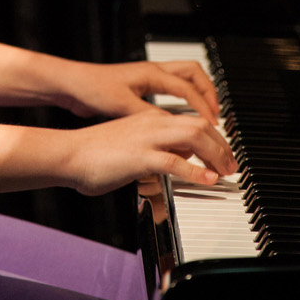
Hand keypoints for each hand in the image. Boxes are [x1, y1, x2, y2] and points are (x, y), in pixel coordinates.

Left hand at [58, 59, 221, 123]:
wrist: (73, 84)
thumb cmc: (93, 89)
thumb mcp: (123, 105)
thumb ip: (149, 115)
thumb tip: (171, 126)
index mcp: (152, 74)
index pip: (189, 88)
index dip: (203, 107)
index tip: (213, 124)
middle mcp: (153, 71)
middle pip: (195, 73)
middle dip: (210, 92)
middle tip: (217, 114)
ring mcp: (148, 76)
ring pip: (186, 77)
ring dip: (199, 92)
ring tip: (207, 113)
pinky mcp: (142, 85)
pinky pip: (174, 86)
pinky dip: (185, 97)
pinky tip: (183, 115)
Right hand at [62, 109, 237, 195]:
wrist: (69, 154)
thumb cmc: (93, 154)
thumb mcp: (130, 146)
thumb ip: (153, 151)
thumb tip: (172, 162)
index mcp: (149, 119)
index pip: (192, 121)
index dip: (213, 137)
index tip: (222, 154)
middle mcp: (152, 124)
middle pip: (199, 125)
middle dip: (221, 145)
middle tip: (230, 165)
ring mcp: (147, 139)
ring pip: (193, 136)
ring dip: (215, 154)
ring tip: (224, 171)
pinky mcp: (140, 157)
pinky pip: (174, 161)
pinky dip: (195, 171)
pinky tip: (207, 179)